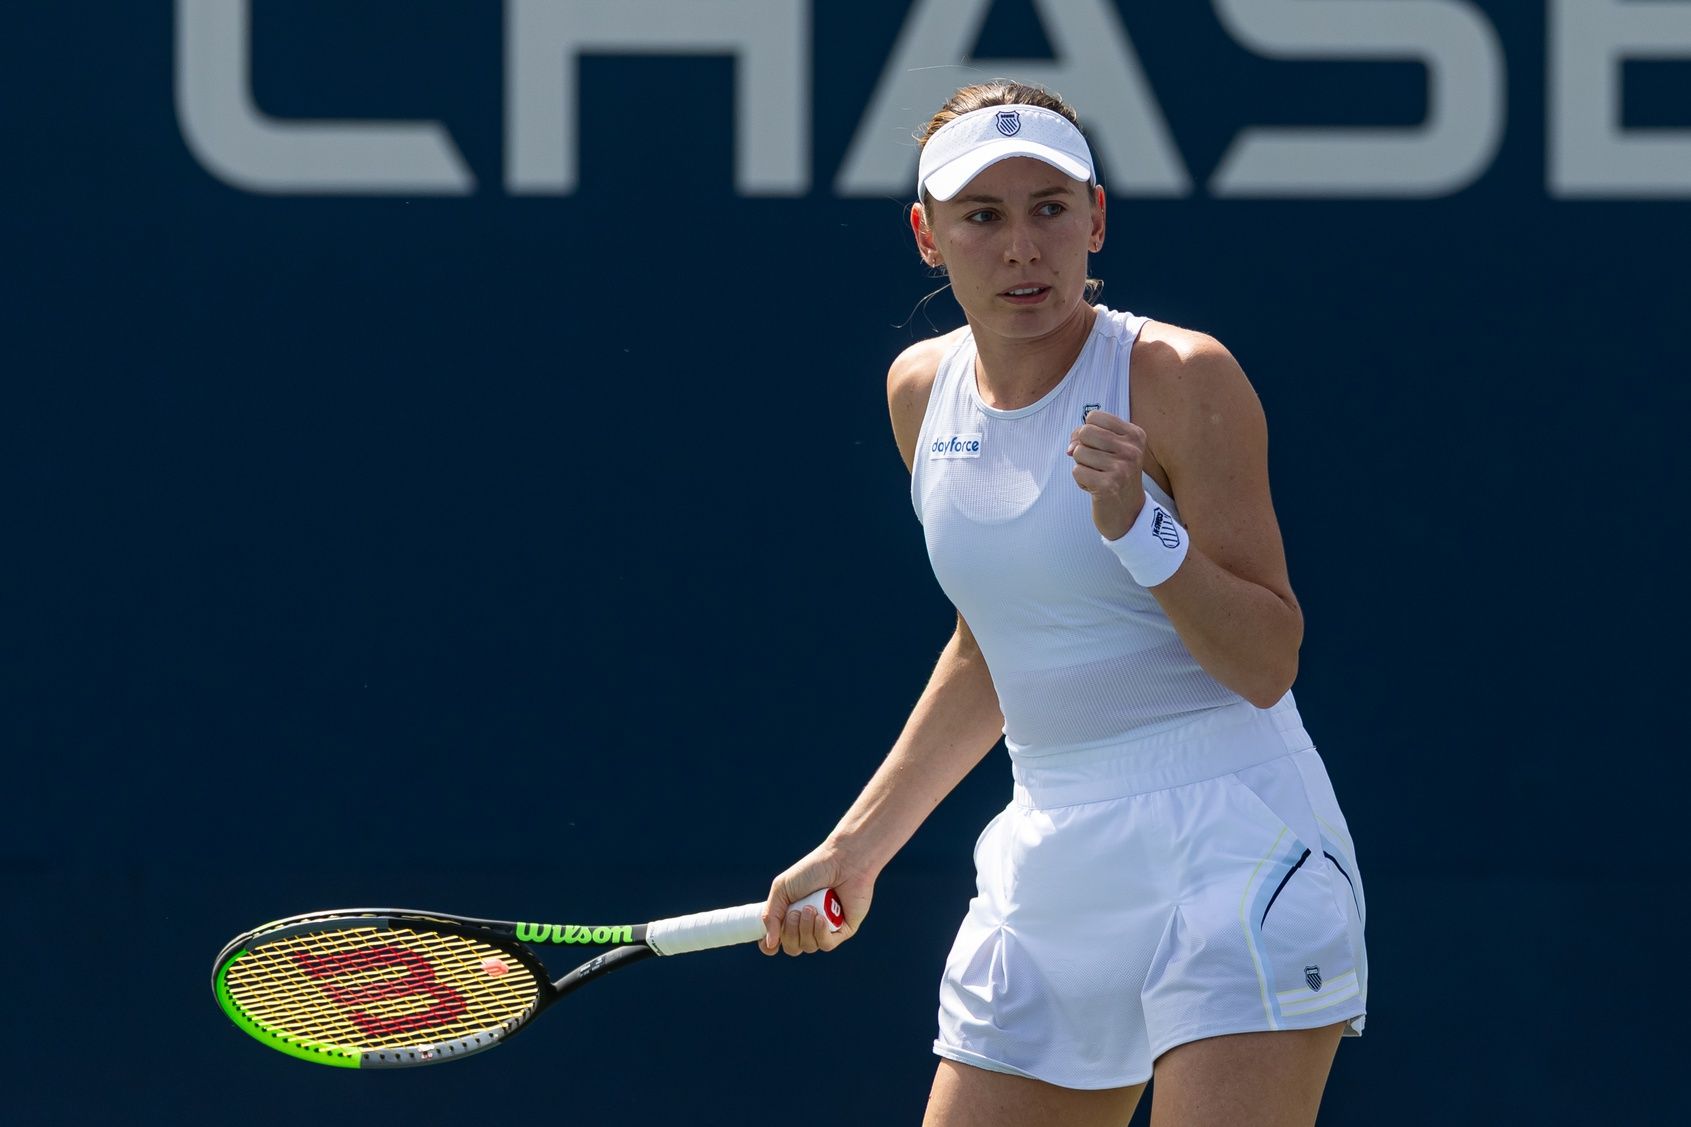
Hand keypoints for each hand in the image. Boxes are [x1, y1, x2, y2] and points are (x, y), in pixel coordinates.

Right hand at [760, 844, 871, 956]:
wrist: (843, 861)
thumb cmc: (812, 870)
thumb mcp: (782, 888)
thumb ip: (771, 915)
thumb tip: (769, 944)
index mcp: (791, 913)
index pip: (777, 941)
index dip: (770, 946)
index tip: (770, 943)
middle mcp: (808, 924)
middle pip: (792, 947)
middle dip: (790, 933)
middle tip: (795, 912)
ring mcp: (826, 928)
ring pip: (809, 946)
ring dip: (806, 929)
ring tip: (811, 908)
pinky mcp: (843, 929)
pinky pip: (827, 945)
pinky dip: (821, 933)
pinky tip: (822, 918)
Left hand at [1068, 408, 1147, 539]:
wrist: (1128, 512)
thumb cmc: (1114, 475)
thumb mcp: (1108, 449)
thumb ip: (1086, 437)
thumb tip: (1071, 447)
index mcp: (1135, 435)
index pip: (1094, 416)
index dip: (1087, 431)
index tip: (1098, 447)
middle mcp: (1131, 449)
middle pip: (1085, 431)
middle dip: (1082, 447)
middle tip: (1096, 463)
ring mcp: (1121, 467)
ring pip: (1078, 452)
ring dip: (1082, 466)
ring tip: (1098, 476)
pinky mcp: (1108, 485)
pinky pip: (1076, 471)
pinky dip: (1081, 480)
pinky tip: (1095, 487)